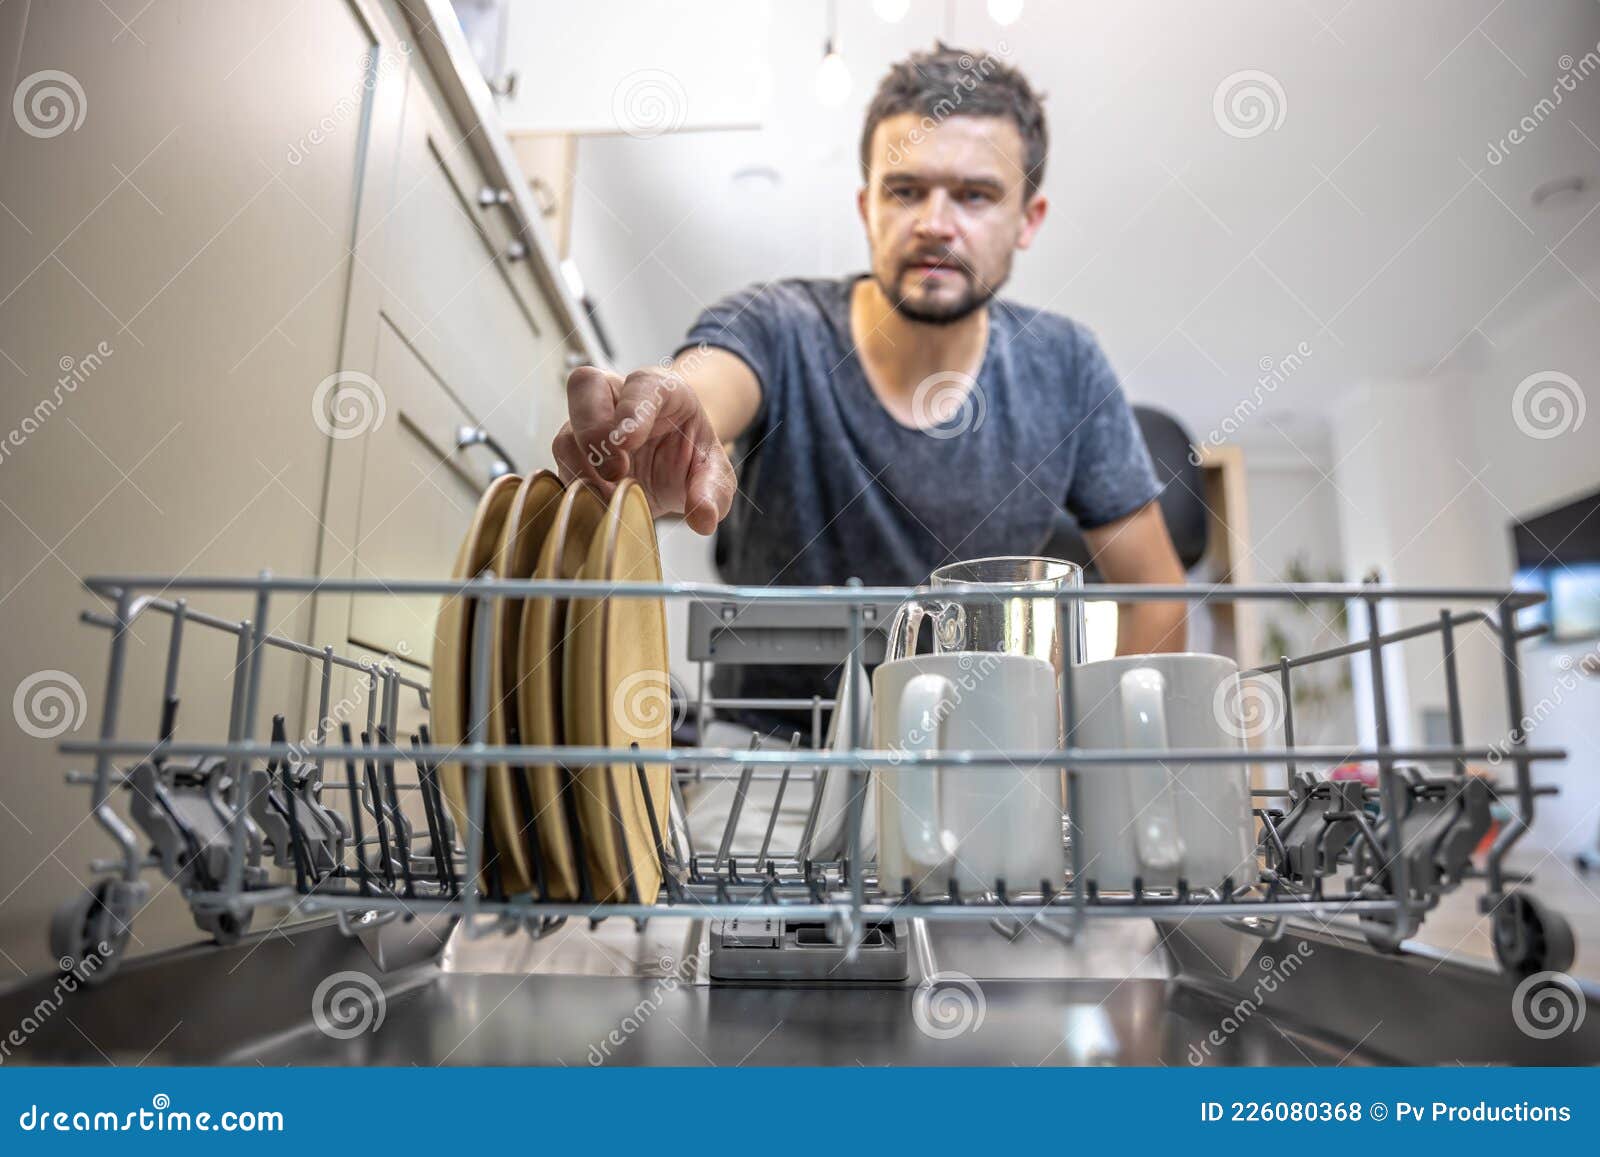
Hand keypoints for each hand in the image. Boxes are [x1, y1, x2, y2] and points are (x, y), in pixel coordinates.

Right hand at [552, 365, 736, 534]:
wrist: (672, 459)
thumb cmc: (690, 453)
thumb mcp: (713, 471)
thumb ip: (714, 490)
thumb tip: (704, 519)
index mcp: (658, 388)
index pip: (640, 385)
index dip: (632, 410)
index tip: (627, 441)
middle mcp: (616, 396)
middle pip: (585, 387)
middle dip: (593, 432)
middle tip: (616, 471)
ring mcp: (588, 422)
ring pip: (566, 433)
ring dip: (583, 469)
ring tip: (611, 495)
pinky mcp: (573, 453)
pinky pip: (561, 467)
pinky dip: (577, 488)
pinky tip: (599, 503)